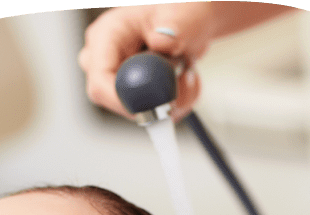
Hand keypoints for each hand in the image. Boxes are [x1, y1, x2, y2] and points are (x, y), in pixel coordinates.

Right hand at [78, 3, 296, 121]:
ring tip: (191, 76)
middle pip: (111, 98)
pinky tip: (188, 80)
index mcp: (109, 31)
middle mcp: (107, 52)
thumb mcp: (193, 5)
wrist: (211, 4)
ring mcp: (120, 69)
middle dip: (149, 103)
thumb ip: (179, 21)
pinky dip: (174, 102)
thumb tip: (163, 41)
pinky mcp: (137, 84)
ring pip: (133, 108)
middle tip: (181, 88)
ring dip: (168, 102)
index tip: (156, 109)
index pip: (98, 80)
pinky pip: (148, 109)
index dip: (125, 101)